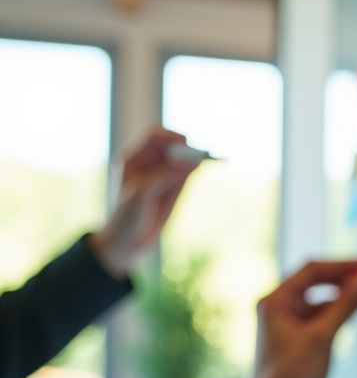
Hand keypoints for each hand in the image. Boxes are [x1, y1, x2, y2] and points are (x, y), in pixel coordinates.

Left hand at [88, 126, 196, 276]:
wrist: (128, 241)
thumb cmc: (127, 215)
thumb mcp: (143, 193)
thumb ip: (165, 174)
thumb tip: (190, 161)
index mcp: (134, 159)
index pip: (155, 136)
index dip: (171, 136)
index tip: (185, 143)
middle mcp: (149, 163)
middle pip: (172, 145)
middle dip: (186, 147)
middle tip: (201, 155)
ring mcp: (163, 175)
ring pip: (182, 158)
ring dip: (194, 157)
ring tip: (207, 158)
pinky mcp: (174, 187)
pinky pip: (187, 172)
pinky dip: (196, 168)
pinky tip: (202, 165)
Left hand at [242, 261, 356, 377]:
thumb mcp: (321, 337)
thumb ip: (345, 305)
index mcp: (276, 302)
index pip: (312, 270)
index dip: (343, 265)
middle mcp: (280, 309)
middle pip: (317, 281)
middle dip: (345, 278)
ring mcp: (290, 325)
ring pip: (322, 299)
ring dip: (345, 295)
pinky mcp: (301, 340)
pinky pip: (324, 317)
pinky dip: (341, 312)